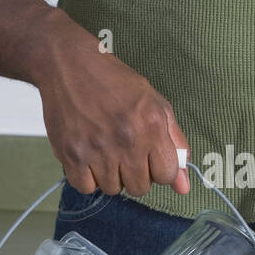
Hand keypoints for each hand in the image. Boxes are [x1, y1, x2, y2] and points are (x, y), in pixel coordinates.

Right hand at [30, 14, 190, 198]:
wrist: (69, 65)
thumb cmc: (115, 82)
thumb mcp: (156, 104)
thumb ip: (175, 144)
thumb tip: (184, 187)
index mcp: (152, 126)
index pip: (166, 175)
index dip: (159, 169)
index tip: (148, 156)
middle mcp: (126, 140)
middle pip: (140, 188)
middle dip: (136, 174)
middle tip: (124, 151)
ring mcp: (97, 149)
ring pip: (113, 189)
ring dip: (111, 176)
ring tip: (105, 151)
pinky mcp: (71, 154)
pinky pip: (85, 187)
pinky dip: (87, 178)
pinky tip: (89, 157)